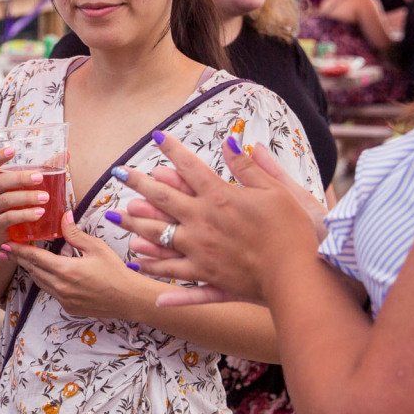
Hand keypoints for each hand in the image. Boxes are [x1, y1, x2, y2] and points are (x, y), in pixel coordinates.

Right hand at [0, 146, 52, 249]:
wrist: (9, 240)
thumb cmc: (19, 208)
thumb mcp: (27, 190)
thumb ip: (43, 172)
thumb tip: (66, 155)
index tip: (12, 150)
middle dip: (20, 178)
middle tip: (39, 178)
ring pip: (5, 200)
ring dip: (26, 197)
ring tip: (45, 197)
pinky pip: (8, 218)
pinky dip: (24, 215)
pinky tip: (38, 213)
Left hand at [4, 213, 154, 319]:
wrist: (129, 299)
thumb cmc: (115, 271)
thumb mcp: (96, 248)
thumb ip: (76, 234)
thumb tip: (64, 216)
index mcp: (65, 270)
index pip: (34, 258)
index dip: (18, 250)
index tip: (5, 244)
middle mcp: (60, 287)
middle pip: (33, 271)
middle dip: (20, 260)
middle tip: (8, 250)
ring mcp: (64, 300)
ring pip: (40, 283)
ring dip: (32, 271)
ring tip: (25, 260)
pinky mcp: (69, 308)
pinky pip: (51, 292)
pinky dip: (46, 281)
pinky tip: (48, 274)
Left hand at [116, 135, 318, 306]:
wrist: (297, 274)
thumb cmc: (293, 230)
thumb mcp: (276, 191)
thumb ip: (249, 168)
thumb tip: (231, 142)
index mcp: (220, 198)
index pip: (190, 168)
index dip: (173, 150)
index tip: (157, 136)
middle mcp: (202, 223)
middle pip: (162, 200)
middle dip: (138, 184)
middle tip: (118, 172)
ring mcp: (200, 252)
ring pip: (158, 238)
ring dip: (135, 226)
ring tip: (116, 217)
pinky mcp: (206, 277)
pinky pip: (174, 274)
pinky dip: (155, 272)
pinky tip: (137, 269)